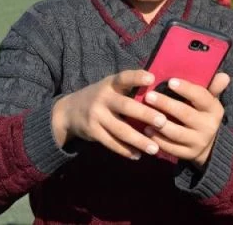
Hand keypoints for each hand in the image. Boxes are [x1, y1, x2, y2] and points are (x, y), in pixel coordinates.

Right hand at [51, 69, 168, 158]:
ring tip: (155, 148)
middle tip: (163, 121)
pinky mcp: (92, 131)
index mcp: (110, 84)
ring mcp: (96, 116)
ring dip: (139, 140)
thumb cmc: (101, 97)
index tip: (152, 78)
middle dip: (145, 114)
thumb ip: (129, 88)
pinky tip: (138, 155)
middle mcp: (103, 98)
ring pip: (120, 129)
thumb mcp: (110, 87)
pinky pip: (111, 142)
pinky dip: (125, 150)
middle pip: (126, 106)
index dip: (137, 77)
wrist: (68, 111)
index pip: (124, 78)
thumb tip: (160, 92)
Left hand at [141, 72, 230, 167]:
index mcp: (214, 110)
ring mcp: (199, 142)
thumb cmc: (203, 114)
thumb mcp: (210, 101)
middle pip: (185, 114)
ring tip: (145, 113)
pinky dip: (158, 139)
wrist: (209, 145)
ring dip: (159, 123)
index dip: (186, 89)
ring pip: (176, 133)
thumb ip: (213, 88)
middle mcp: (209, 126)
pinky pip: (171, 148)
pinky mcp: (188, 154)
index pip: (201, 97)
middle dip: (166, 104)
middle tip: (149, 96)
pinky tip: (146, 130)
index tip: (170, 81)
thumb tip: (224, 76)